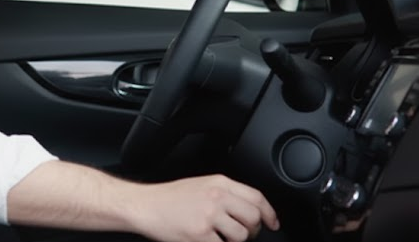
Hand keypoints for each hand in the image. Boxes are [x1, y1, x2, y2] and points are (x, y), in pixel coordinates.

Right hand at [130, 174, 278, 241]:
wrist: (145, 205)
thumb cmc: (170, 198)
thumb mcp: (201, 184)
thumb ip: (225, 193)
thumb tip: (250, 210)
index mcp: (218, 182)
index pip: (256, 197)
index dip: (270, 213)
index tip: (273, 223)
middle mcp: (216, 197)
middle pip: (253, 218)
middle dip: (252, 230)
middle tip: (242, 234)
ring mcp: (209, 216)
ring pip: (241, 236)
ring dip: (234, 241)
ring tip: (220, 237)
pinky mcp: (200, 235)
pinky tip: (207, 240)